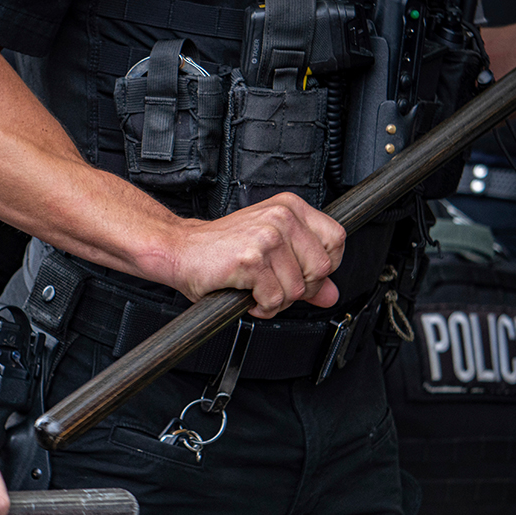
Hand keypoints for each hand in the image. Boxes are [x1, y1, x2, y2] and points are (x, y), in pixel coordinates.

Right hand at [166, 192, 345, 318]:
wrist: (179, 250)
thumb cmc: (219, 250)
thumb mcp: (269, 254)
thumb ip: (304, 271)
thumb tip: (330, 294)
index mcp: (290, 208)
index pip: (335, 239)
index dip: (323, 266)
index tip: (303, 275)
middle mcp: (281, 217)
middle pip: (321, 268)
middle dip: (300, 289)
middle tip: (274, 286)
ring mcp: (267, 236)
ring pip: (298, 289)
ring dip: (276, 301)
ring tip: (256, 290)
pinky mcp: (252, 259)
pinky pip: (275, 298)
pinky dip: (261, 307)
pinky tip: (247, 296)